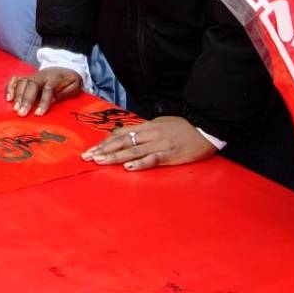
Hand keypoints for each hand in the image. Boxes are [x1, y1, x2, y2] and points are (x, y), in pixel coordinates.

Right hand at [6, 66, 81, 115]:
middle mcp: (41, 76)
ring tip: (15, 109)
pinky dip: (10, 87)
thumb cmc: (70, 81)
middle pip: (32, 85)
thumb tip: (53, 100)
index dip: (43, 102)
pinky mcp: (26, 77)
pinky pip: (15, 79)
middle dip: (26, 99)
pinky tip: (8, 98)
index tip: (38, 114)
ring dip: (18, 96)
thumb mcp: (75, 86)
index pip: (48, 89)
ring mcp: (32, 76)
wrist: (65, 67)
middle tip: (21, 113)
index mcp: (55, 78)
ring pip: (22, 82)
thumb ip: (66, 93)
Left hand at [82, 116, 215, 170]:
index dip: (105, 142)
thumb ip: (145, 131)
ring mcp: (160, 144)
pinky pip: (153, 159)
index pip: (121, 134)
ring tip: (100, 161)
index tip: (91, 149)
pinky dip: (140, 163)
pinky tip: (128, 167)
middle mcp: (150, 134)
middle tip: (87, 157)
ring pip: (133, 150)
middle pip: (123, 141)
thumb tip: (127, 135)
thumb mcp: (161, 124)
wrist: (206, 128)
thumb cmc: (184, 128)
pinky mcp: (170, 154)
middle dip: (104, 150)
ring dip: (115, 156)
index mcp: (148, 126)